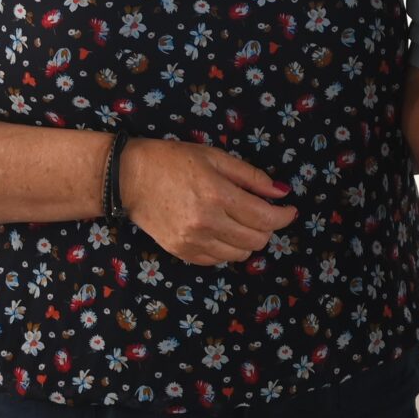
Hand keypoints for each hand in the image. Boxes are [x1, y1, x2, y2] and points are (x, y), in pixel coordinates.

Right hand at [121, 138, 299, 265]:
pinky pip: (218, 259)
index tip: (289, 210)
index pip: (265, 218)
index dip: (284, 216)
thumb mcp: (216, 158)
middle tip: (263, 212)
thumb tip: (281, 193)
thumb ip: (251, 177)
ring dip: (248, 239)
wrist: (129, 178)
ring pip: (240, 254)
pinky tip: (221, 230)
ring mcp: (193, 241)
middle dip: (268, 227)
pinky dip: (227, 248)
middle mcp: (207, 223)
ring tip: (240, 221)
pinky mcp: (181, 252)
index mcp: (218, 195)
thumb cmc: (174, 160)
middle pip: (256, 240)